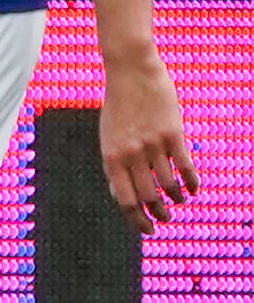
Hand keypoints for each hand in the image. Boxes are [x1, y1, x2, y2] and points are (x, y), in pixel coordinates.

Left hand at [100, 41, 201, 231]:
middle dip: (158, 213)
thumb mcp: (109, 137)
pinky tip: (194, 189)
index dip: (137, 219)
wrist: (131, 73)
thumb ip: (117, 165)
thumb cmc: (119, 107)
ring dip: (176, 197)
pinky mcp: (173, 134)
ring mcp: (153, 144)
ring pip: (168, 183)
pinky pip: (185, 166)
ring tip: (179, 201)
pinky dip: (191, 182)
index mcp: (111, 157)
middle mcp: (131, 155)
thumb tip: (123, 194)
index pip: (124, 199)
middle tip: (166, 219)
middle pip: (148, 196)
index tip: (148, 230)